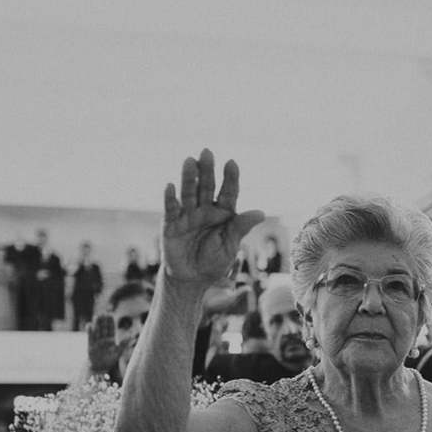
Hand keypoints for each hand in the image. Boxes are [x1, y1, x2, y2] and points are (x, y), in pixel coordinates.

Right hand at [87, 314, 119, 375]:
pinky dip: (90, 331)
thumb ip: (123, 344)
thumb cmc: (110, 360)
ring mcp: (97, 342)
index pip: (111, 329)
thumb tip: (130, 336)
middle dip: (103, 321)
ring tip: (97, 316)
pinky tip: (89, 325)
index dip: (110, 322)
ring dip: (97, 324)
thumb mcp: (118, 352)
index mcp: (111, 340)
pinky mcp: (90, 346)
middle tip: (103, 312)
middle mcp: (103, 339)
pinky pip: (90, 337)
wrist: (100, 368)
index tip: (110, 314)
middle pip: (104, 328)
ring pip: (97, 331)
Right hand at [162, 149, 266, 285]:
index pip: (228, 192)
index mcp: (224, 214)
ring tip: (190, 160)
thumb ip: (241, 227)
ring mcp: (188, 215)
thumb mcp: (230, 245)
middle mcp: (206, 210)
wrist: (192, 279)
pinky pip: (171, 208)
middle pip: (207, 187)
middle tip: (207, 152)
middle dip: (207, 170)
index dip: (230, 178)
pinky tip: (170, 185)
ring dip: (189, 177)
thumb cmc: (214, 262)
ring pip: (189, 192)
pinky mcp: (171, 223)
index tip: (232, 163)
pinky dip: (170, 198)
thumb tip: (261, 212)